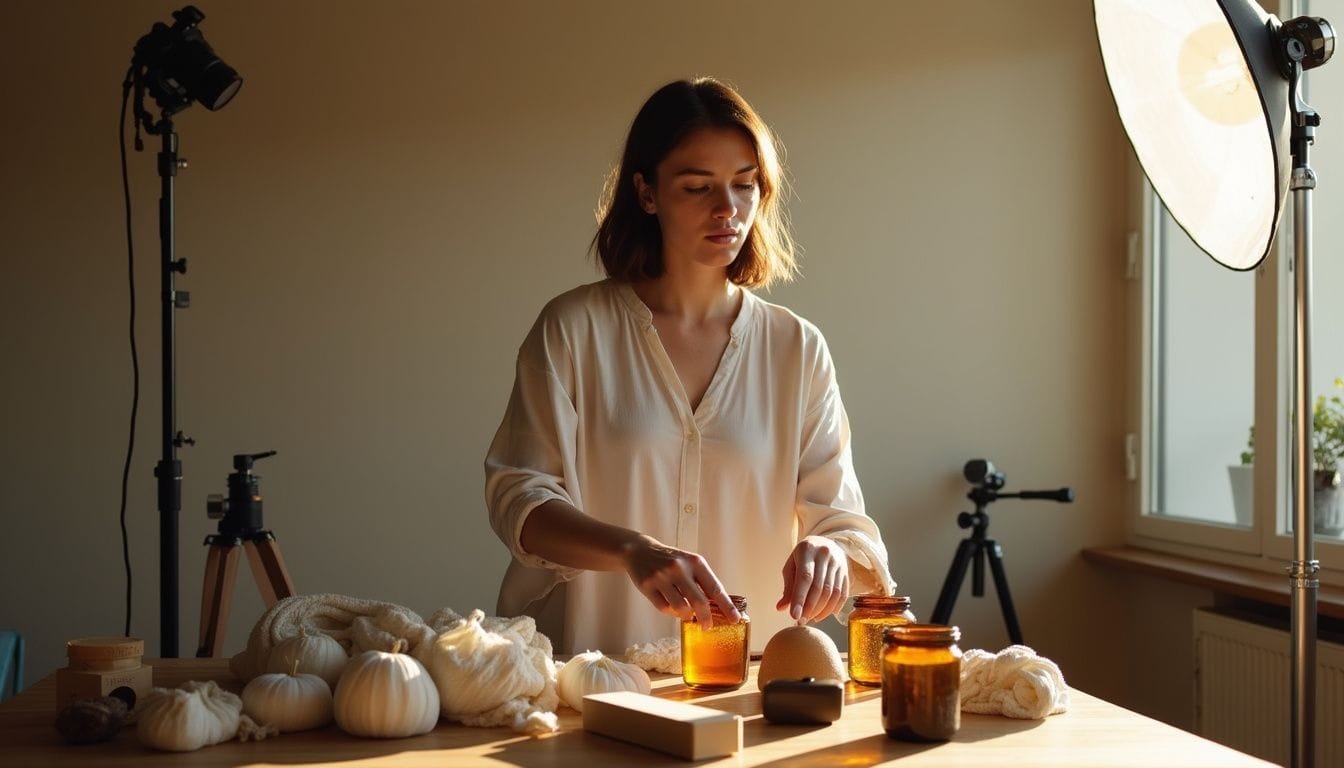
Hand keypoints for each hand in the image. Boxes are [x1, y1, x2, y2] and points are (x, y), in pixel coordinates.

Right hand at [621, 535, 740, 625]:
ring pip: (681, 608)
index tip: (735, 618)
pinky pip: (664, 608)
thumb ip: (702, 582)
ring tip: (686, 613)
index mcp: (695, 562)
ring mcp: (662, 577)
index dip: (726, 606)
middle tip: (707, 626)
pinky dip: (671, 612)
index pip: (715, 588)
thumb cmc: (670, 560)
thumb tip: (719, 606)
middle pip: (699, 602)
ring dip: (686, 615)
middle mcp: (679, 568)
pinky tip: (672, 607)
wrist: (639, 550)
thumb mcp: (689, 564)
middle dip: (706, 618)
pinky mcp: (648, 586)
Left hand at [776, 536, 849, 622]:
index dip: (800, 598)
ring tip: (811, 618)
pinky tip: (824, 614)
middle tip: (801, 620)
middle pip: (820, 587)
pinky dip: (833, 607)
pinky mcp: (846, 572)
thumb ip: (788, 587)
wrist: (825, 543)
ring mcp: (838, 563)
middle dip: (810, 607)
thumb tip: (781, 608)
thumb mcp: (792, 566)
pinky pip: (842, 594)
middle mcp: (825, 554)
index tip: (794, 615)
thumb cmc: (803, 557)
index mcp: (808, 549)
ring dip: (821, 610)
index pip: (805, 577)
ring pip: (832, 592)